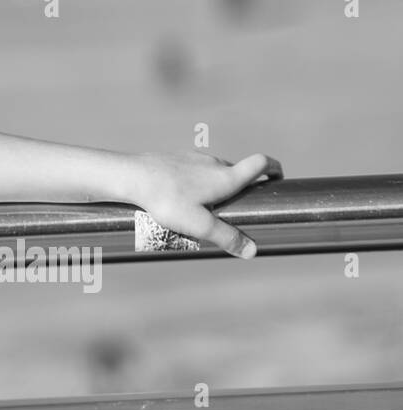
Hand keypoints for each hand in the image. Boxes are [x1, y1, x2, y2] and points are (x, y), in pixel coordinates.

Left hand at [130, 151, 282, 258]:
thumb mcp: (200, 225)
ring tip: (203, 210)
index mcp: (226, 176)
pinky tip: (179, 199)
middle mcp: (212, 162)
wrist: (131, 177)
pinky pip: (191, 171)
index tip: (278, 179)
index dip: (274, 168)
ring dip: (214, 186)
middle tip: (235, 210)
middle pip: (236, 171)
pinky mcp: (173, 159)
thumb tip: (253, 251)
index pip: (261, 162)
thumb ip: (227, 237)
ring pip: (211, 171)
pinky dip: (194, 183)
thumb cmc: (167, 200)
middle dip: (241, 188)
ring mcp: (192, 158)